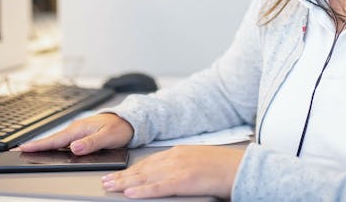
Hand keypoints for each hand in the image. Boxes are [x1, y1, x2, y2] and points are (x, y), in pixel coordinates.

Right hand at [18, 113, 132, 154]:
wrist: (129, 121)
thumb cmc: (120, 127)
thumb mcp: (107, 137)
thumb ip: (91, 143)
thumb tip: (74, 147)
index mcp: (80, 129)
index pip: (56, 139)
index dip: (39, 144)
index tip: (24, 147)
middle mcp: (76, 129)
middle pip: (52, 140)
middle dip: (35, 145)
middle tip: (18, 150)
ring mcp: (78, 132)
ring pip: (57, 141)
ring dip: (43, 145)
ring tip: (28, 151)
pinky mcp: (81, 135)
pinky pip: (64, 141)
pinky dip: (53, 145)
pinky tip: (49, 150)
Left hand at [101, 145, 244, 198]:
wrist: (240, 167)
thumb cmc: (223, 166)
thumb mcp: (198, 160)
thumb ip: (182, 165)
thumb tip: (169, 175)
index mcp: (178, 152)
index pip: (148, 162)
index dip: (131, 169)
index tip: (118, 173)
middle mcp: (175, 158)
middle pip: (142, 169)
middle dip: (122, 175)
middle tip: (105, 180)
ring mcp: (179, 169)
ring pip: (145, 177)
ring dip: (125, 183)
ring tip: (110, 186)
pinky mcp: (184, 181)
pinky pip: (158, 188)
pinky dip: (142, 191)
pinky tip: (130, 193)